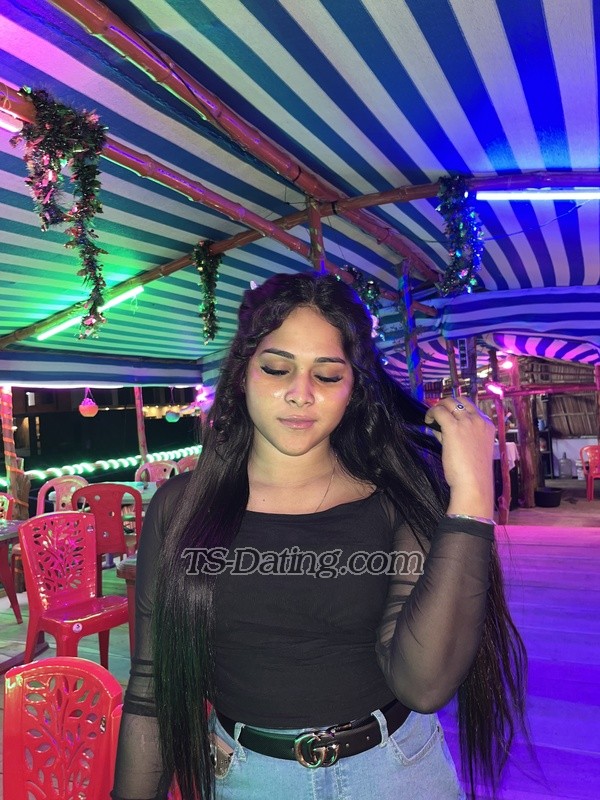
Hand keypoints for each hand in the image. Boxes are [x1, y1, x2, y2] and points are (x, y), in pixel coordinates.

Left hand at [424, 397, 494, 517]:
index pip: (471, 407)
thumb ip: (461, 437)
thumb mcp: (473, 449)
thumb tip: (441, 430)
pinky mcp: (453, 427)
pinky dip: (431, 413)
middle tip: (437, 412)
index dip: (457, 409)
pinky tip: (427, 421)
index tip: (448, 415)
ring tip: (431, 417)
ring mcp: (467, 422)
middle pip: (460, 400)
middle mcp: (479, 420)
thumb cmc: (474, 472)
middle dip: (447, 404)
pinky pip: (439, 411)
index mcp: (488, 425)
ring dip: (438, 407)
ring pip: (449, 402)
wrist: (474, 483)